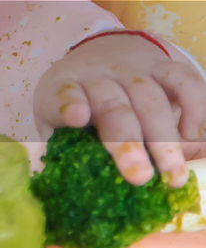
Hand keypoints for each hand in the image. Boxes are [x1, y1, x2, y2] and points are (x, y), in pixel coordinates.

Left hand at [34, 33, 205, 185]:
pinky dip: (193, 105)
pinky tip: (195, 135)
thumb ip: (56, 148)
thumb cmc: (77, 101)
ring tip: (174, 174)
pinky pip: (181, 78)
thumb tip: (59, 193)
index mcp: (63, 87)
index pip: (62, 94)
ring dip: (165, 137)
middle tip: (139, 177)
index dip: (69, 104)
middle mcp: (98, 76)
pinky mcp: (160, 66)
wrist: (101, 54)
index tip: (77, 118)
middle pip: (113, 106)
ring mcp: (132, 69)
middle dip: (127, 142)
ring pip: (151, 97)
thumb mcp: (57, 119)